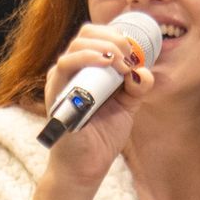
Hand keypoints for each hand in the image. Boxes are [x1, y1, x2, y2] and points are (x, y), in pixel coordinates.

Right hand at [41, 20, 156, 182]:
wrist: (87, 165)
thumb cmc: (103, 135)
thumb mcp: (127, 106)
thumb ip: (137, 86)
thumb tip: (143, 70)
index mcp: (86, 68)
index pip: (97, 35)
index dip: (118, 36)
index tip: (136, 53)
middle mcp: (71, 70)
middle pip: (87, 33)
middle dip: (114, 38)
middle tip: (131, 56)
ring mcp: (61, 79)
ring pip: (78, 44)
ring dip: (106, 48)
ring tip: (123, 64)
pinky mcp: (56, 92)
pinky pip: (65, 64)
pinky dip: (88, 57)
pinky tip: (108, 64)